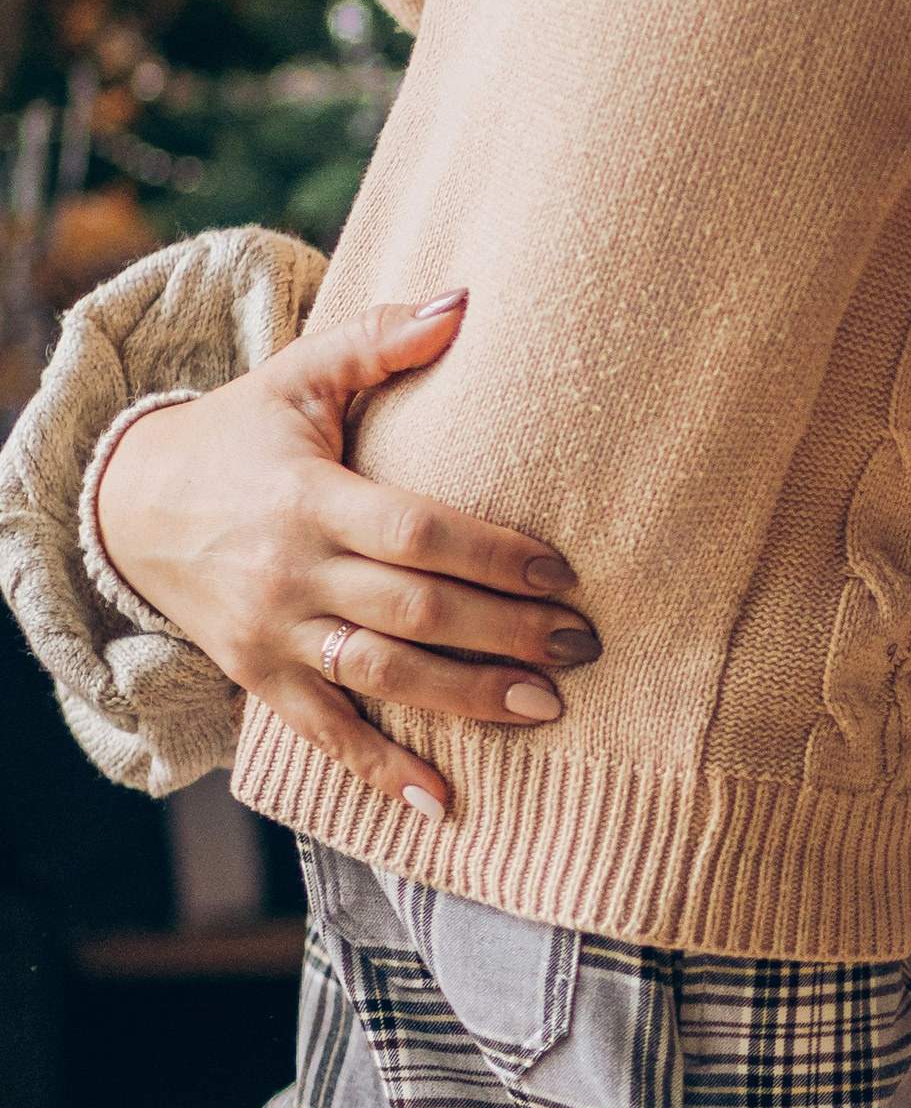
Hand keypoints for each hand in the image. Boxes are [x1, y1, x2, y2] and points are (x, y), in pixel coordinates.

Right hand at [93, 293, 594, 816]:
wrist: (131, 504)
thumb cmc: (242, 431)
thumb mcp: (300, 373)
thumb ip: (381, 337)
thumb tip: (465, 303)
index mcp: (309, 497)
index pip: (416, 533)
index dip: (492, 555)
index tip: (561, 572)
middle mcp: (291, 574)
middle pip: (414, 614)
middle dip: (505, 634)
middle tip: (583, 644)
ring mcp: (274, 636)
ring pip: (382, 679)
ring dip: (468, 700)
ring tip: (547, 706)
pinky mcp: (260, 679)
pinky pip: (326, 735)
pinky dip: (383, 773)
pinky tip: (444, 803)